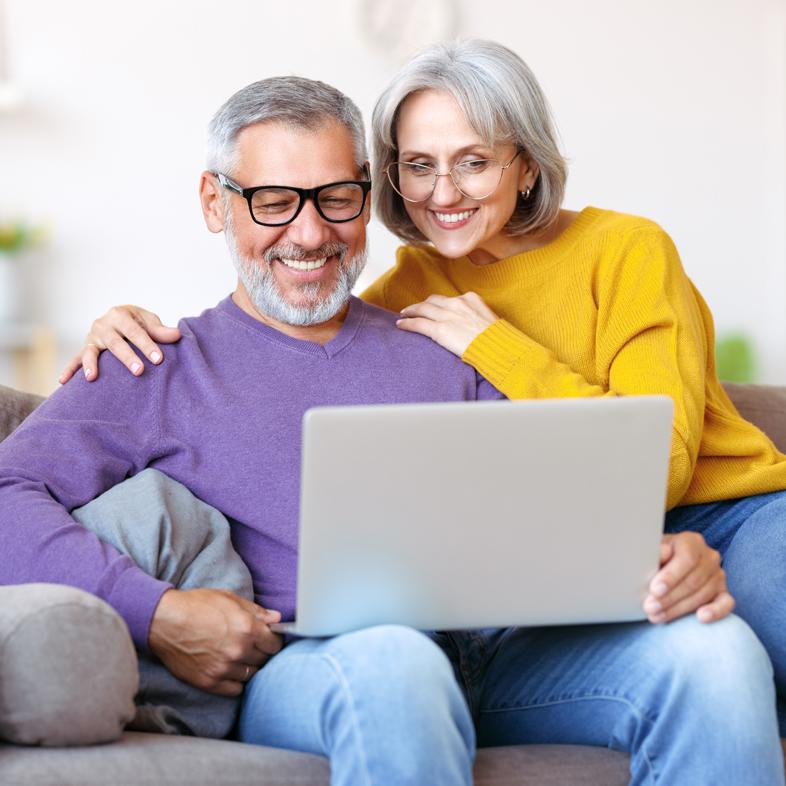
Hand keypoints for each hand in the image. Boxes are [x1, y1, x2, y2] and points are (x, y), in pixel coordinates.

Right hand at [59, 305, 180, 383]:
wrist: (119, 319)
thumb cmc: (137, 322)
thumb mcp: (149, 322)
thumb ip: (161, 331)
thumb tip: (177, 334)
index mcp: (120, 314)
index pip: (135, 331)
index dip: (147, 345)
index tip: (159, 359)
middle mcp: (103, 324)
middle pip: (115, 342)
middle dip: (127, 357)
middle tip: (139, 371)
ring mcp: (92, 337)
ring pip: (91, 351)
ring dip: (91, 364)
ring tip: (92, 377)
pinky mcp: (85, 349)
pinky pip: (74, 359)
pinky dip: (69, 370)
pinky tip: (63, 381)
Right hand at [148, 588, 282, 696]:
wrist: (164, 621)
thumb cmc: (196, 605)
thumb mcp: (229, 599)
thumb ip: (256, 611)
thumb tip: (277, 619)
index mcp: (247, 628)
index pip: (275, 644)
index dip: (273, 640)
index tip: (269, 639)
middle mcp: (238, 650)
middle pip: (264, 660)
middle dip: (261, 652)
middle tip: (252, 646)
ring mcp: (224, 668)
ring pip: (251, 675)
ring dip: (248, 666)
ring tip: (238, 656)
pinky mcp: (209, 682)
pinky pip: (235, 690)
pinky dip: (235, 681)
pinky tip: (229, 669)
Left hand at [396, 293, 498, 356]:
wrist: (498, 348)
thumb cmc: (498, 339)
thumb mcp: (489, 319)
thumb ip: (477, 316)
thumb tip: (473, 325)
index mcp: (470, 299)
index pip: (448, 298)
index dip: (437, 303)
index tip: (432, 306)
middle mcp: (457, 303)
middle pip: (433, 300)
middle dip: (422, 305)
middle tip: (414, 309)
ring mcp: (447, 316)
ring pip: (422, 309)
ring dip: (411, 311)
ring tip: (403, 314)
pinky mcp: (439, 330)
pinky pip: (418, 324)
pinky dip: (407, 323)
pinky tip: (400, 324)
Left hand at [643, 532, 733, 623]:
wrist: (665, 566)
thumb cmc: (657, 559)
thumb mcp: (651, 552)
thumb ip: (656, 552)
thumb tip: (664, 552)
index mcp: (691, 541)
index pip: (687, 558)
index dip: (671, 575)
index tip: (654, 589)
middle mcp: (709, 556)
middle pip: (693, 579)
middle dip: (669, 597)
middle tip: (650, 607)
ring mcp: (718, 575)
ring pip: (703, 594)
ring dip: (679, 608)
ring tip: (656, 615)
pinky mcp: (723, 593)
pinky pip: (726, 603)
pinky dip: (716, 611)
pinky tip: (701, 617)